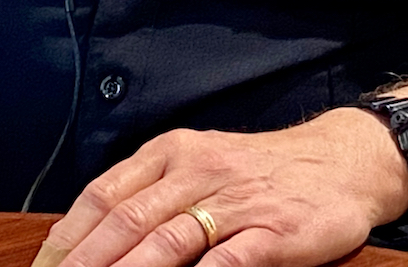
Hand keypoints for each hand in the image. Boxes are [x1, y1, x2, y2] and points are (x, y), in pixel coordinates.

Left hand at [36, 110, 407, 266]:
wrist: (339, 161)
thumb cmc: (259, 171)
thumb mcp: (199, 165)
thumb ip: (152, 193)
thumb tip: (94, 235)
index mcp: (171, 152)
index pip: (104, 194)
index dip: (68, 236)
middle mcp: (196, 170)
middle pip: (127, 220)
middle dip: (86, 262)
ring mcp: (234, 200)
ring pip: (168, 239)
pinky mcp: (272, 229)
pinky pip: (228, 259)